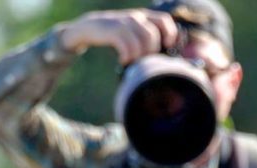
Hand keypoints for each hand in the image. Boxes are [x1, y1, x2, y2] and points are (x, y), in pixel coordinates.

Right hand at [60, 9, 179, 64]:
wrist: (87, 29)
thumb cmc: (114, 36)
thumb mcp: (132, 33)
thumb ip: (147, 40)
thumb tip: (167, 59)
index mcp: (143, 16)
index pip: (164, 20)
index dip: (170, 34)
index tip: (166, 47)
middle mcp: (134, 16)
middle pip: (153, 35)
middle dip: (150, 52)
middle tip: (141, 60)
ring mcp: (122, 22)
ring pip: (141, 41)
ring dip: (138, 56)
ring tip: (131, 61)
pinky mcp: (111, 29)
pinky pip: (126, 44)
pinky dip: (127, 56)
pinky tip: (123, 60)